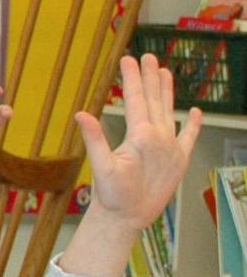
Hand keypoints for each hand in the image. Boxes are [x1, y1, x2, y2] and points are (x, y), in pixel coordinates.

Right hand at [77, 53, 201, 225]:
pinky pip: (189, 137)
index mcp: (141, 137)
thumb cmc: (113, 196)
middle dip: (149, 77)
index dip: (131, 78)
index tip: (128, 60)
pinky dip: (194, 124)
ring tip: (165, 71)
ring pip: (170, 112)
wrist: (130, 219)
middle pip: (154, 100)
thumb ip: (94, 139)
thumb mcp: (100, 167)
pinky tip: (195, 112)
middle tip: (147, 56)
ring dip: (167, 91)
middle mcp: (161, 138)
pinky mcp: (180, 160)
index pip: (135, 100)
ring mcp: (173, 148)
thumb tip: (81, 114)